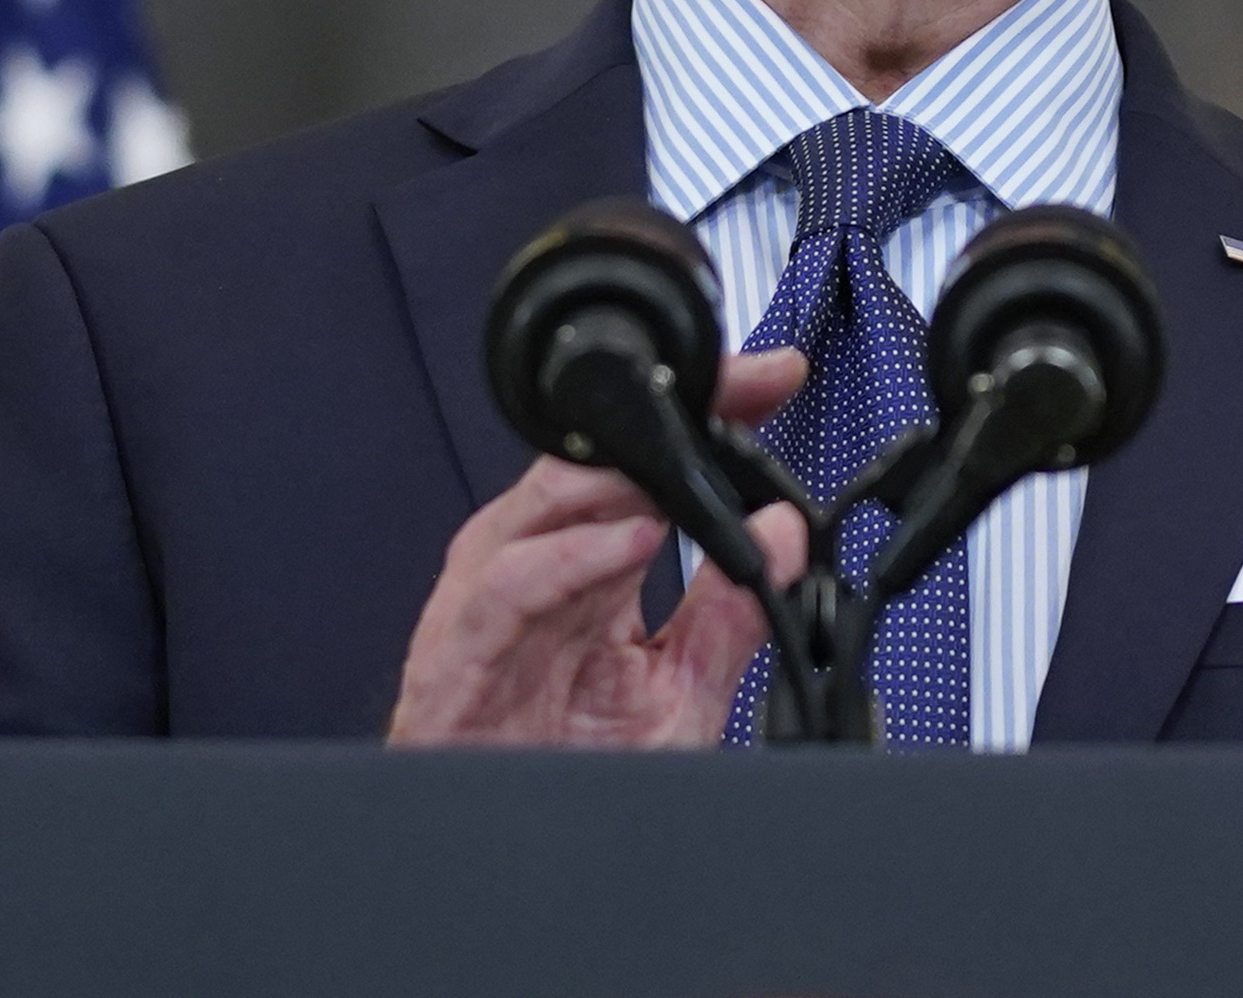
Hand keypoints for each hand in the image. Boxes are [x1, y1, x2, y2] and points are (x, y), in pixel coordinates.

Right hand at [388, 348, 810, 746]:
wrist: (503, 862)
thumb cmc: (566, 771)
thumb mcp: (679, 694)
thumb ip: (729, 614)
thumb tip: (783, 534)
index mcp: (583, 566)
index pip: (643, 465)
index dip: (704, 415)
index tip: (770, 379)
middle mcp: (533, 569)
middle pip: (590, 465)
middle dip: (664, 420)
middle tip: (734, 393)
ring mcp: (490, 603)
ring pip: (542, 507)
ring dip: (616, 478)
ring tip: (686, 465)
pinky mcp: (459, 650)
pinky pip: (508, 588)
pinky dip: (568, 559)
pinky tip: (627, 544)